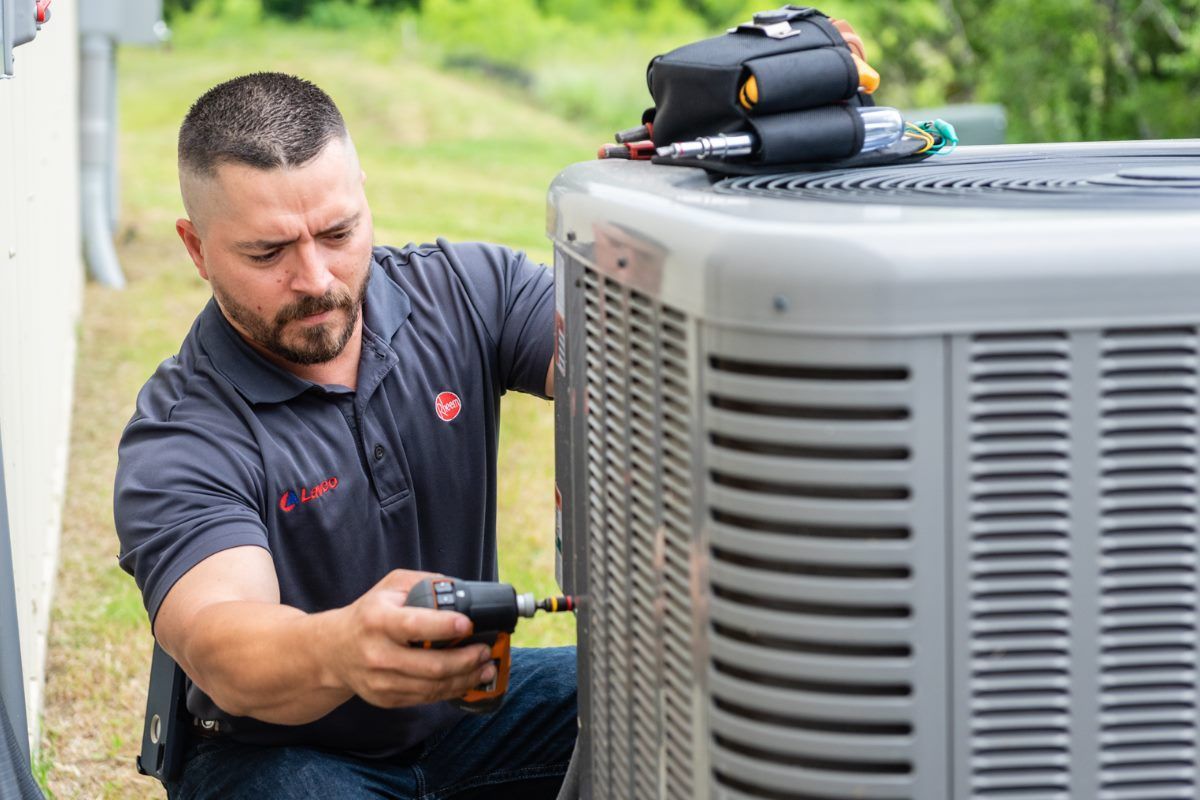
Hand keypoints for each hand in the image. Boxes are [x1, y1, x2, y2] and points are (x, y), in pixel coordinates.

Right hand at [326, 569, 495, 708]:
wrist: (333, 650)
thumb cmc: (369, 614)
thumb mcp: (390, 587)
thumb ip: (424, 583)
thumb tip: (460, 591)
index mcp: (378, 621)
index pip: (414, 626)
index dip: (444, 627)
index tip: (468, 624)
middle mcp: (378, 654)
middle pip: (431, 666)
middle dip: (467, 660)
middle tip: (485, 650)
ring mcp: (381, 681)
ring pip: (433, 687)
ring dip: (466, 678)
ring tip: (486, 667)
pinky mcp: (386, 699)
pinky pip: (426, 698)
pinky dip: (451, 690)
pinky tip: (467, 680)